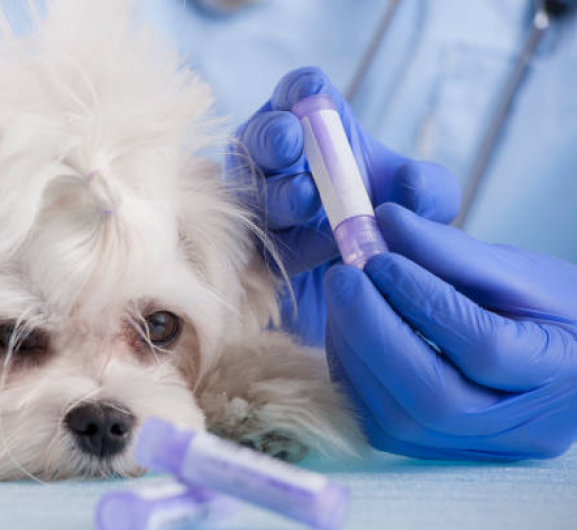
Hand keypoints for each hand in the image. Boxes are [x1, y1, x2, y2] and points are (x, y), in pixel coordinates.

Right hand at [231, 67, 459, 344]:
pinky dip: (287, 243)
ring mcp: (256, 206)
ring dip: (278, 191)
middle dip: (272, 135)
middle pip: (260, 136)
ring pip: (253, 192)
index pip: (297, 94)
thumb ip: (430, 189)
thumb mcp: (424, 206)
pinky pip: (258, 245)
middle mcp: (274, 161)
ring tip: (307, 196)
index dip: (300, 89)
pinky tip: (317, 246)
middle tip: (291, 140)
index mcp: (312, 129)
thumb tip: (409, 183)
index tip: (311, 92)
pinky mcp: (252, 253)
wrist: (368, 287)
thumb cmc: (388, 224)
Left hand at [325, 203, 576, 459]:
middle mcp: (522, 428)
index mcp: (560, 372)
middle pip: (433, 397)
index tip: (381, 257)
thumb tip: (385, 221)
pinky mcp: (437, 451)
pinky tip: (346, 329)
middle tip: (343, 277)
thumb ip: (452, 251)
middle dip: (374, 330)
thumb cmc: (553, 310)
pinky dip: (354, 374)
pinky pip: (380, 424)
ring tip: (344, 296)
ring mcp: (477, 447)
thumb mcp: (520, 272)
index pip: (485, 347)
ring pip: (398, 420)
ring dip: (355, 350)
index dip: (423, 301)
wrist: (566, 359)